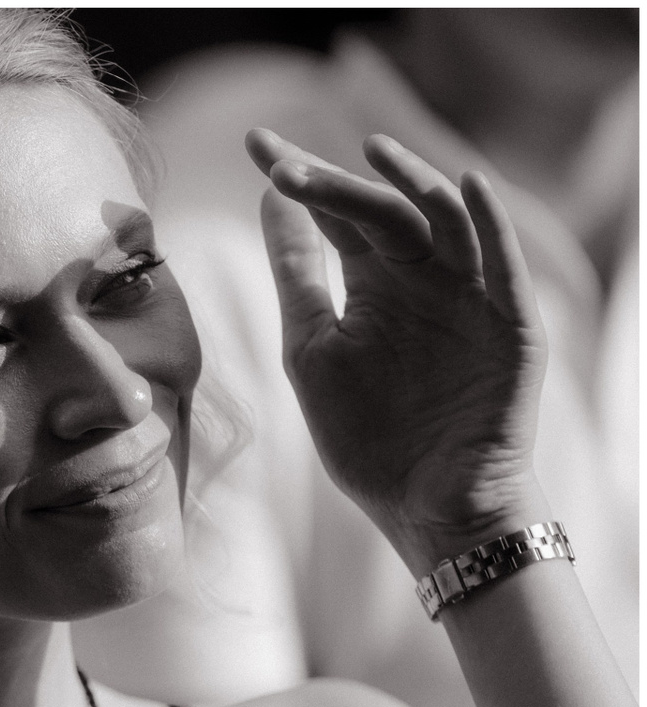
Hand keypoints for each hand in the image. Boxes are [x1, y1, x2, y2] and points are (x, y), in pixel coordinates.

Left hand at [248, 128, 548, 572]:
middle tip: (283, 164)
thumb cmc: (369, 436)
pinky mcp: (510, 323)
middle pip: (381, 210)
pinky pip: (502, 264)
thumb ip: (296, 276)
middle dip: (334, 183)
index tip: (254, 142)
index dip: (299, 177)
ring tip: (370, 152)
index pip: (334, 215)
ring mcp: (468, 295)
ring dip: (411, 182)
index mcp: (375, 283)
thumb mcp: (313, 348)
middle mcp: (422, 277)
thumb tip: (268, 201)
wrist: (427, 505)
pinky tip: (461, 184)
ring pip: (443, 221)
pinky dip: (487, 222)